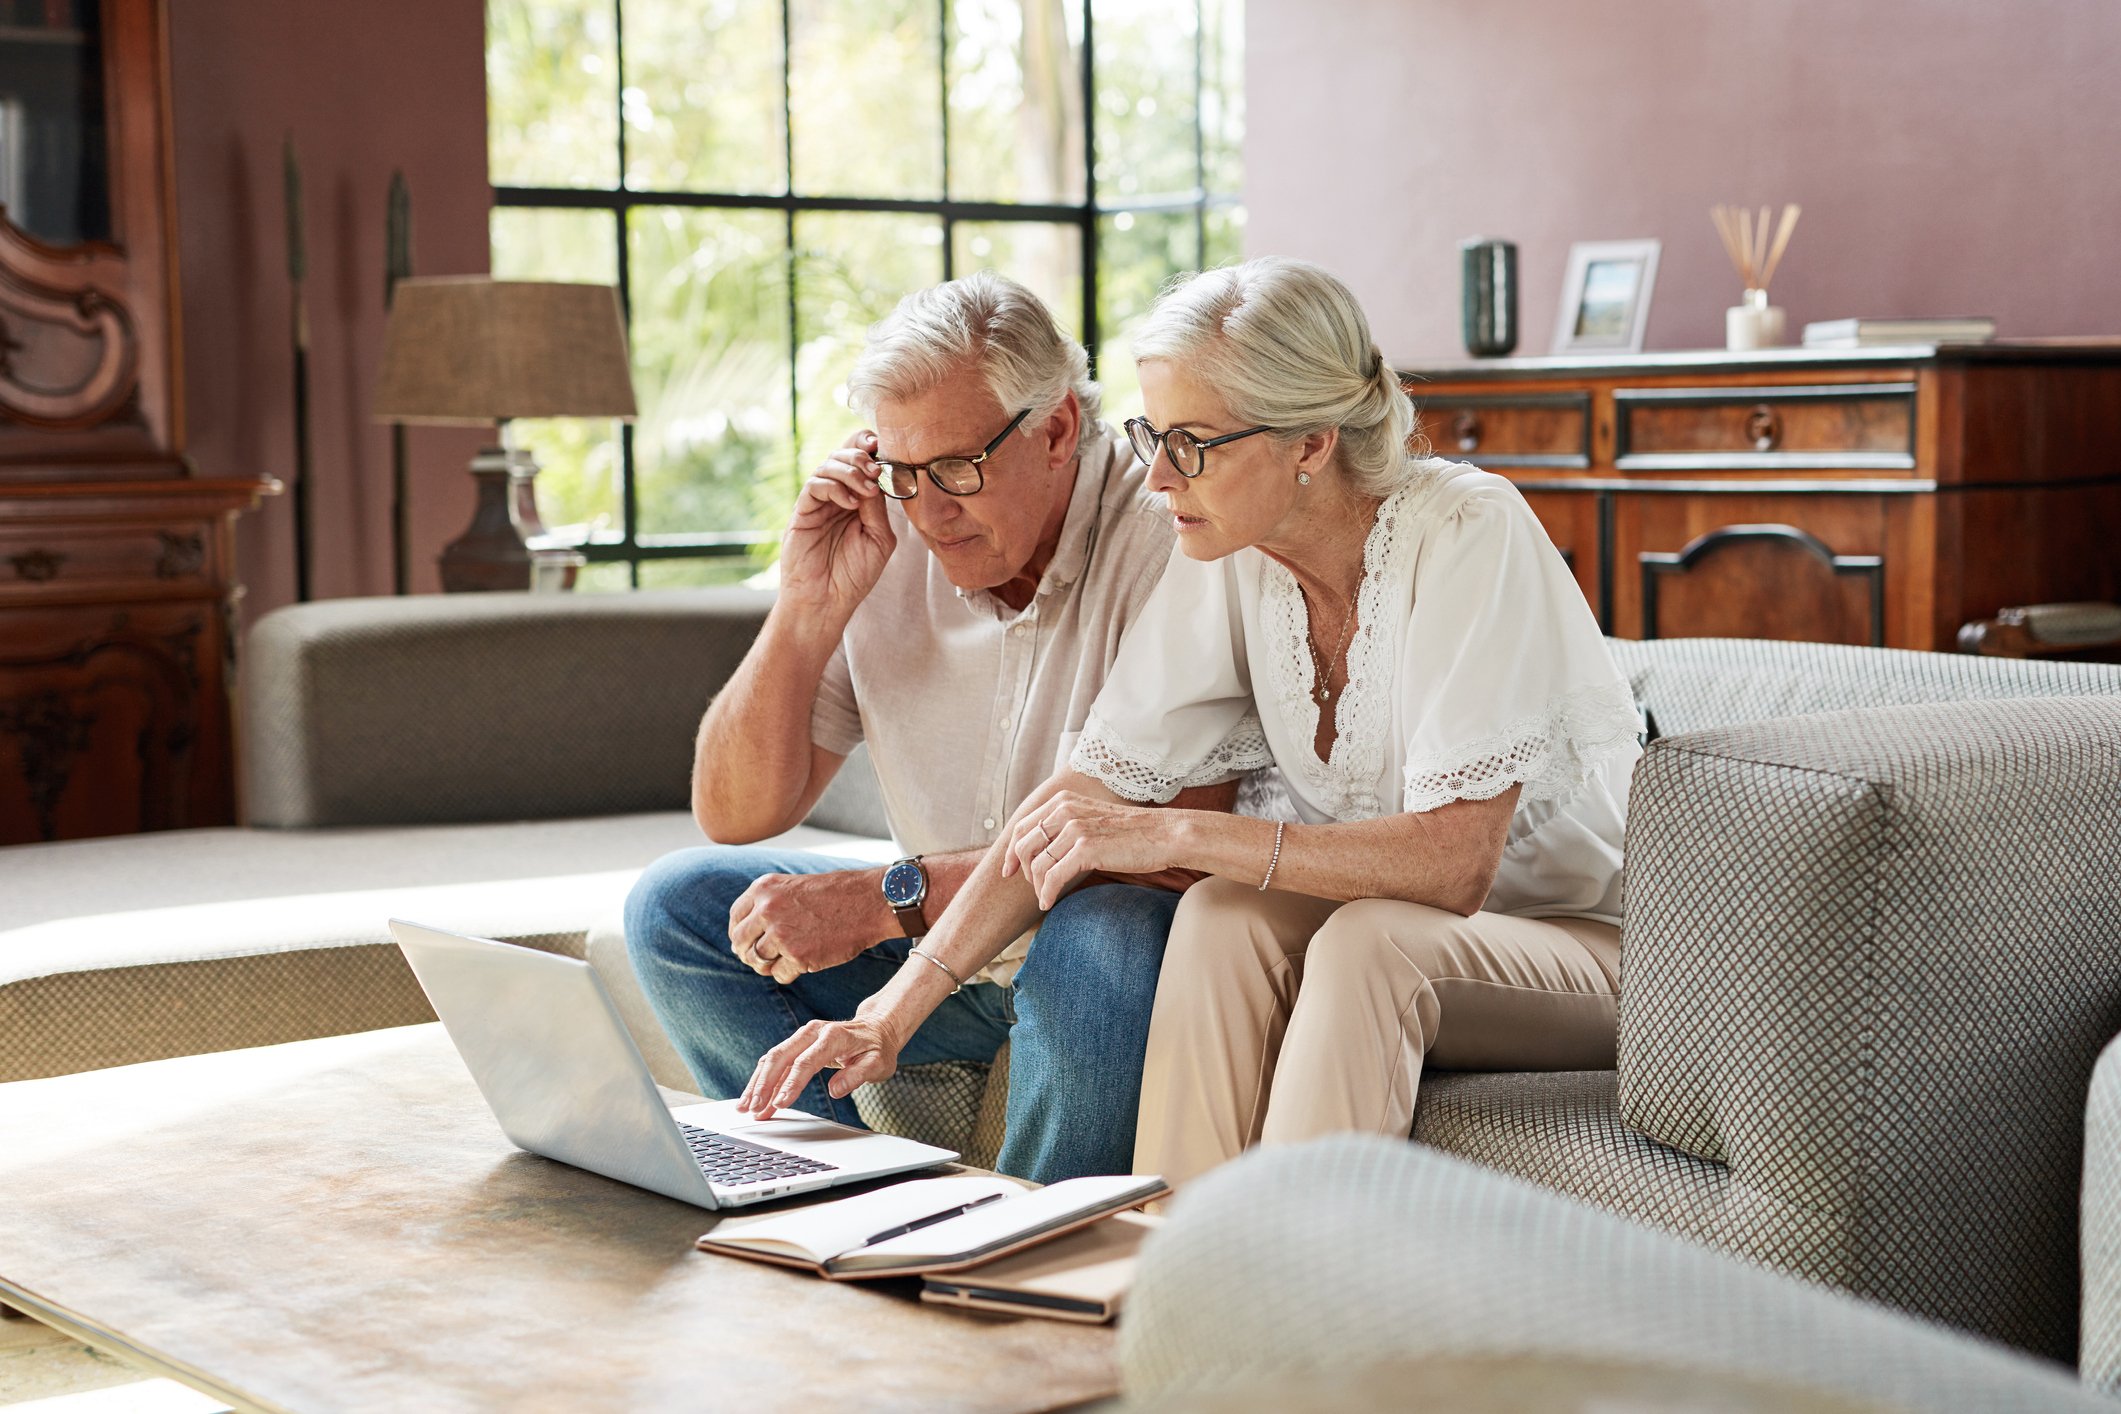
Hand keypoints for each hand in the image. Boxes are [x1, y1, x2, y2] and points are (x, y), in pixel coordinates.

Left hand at [728, 869, 890, 983]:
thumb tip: (744, 935)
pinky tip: (802, 964)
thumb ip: (768, 904)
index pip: (736, 918)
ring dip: (766, 966)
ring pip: (757, 960)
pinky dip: (788, 973)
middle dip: (748, 953)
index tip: (748, 941)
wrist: (868, 901)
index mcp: (764, 889)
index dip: (740, 933)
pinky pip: (780, 975)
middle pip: (740, 942)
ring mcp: (781, 935)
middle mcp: (767, 910)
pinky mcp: (799, 957)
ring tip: (783, 962)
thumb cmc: (836, 894)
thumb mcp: (793, 886)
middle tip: (760, 959)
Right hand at [740, 1006, 902, 1115]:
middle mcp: (812, 1032)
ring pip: (773, 1059)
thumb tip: (836, 1090)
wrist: (876, 1029)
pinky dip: (764, 1081)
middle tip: (752, 1109)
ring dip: (757, 1084)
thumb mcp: (877, 1063)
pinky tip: (757, 1099)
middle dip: (763, 1084)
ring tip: (746, 1107)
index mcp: (832, 1036)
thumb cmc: (877, 1048)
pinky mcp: (798, 1045)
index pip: (806, 1062)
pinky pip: (777, 1062)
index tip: (779, 1103)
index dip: (791, 1084)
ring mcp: (802, 1037)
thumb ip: (857, 1076)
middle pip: (780, 1057)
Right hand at [778, 430, 896, 616]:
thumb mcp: (879, 539)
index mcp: (857, 501)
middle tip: (875, 469)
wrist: (826, 601)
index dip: (868, 449)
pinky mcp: (802, 512)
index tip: (882, 447)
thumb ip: (878, 508)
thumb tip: (877, 477)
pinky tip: (850, 503)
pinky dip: (834, 487)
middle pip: (842, 456)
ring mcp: (818, 504)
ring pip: (827, 465)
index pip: (860, 463)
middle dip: (860, 457)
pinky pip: (814, 485)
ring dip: (850, 471)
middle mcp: (837, 498)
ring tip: (866, 489)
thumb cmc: (853, 576)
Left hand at [1002, 789, 1184, 909]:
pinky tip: (1049, 903)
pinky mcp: (1084, 850)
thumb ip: (1067, 826)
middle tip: (1033, 888)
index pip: (1023, 826)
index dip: (1011, 852)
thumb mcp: (1092, 819)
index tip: (1008, 871)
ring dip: (1037, 887)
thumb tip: (1044, 849)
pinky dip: (1046, 894)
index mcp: (1063, 801)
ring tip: (1045, 897)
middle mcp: (1065, 811)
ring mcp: (1074, 829)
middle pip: (1023, 846)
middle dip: (1021, 871)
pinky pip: (1051, 877)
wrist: (1164, 835)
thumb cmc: (1132, 832)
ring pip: (1036, 865)